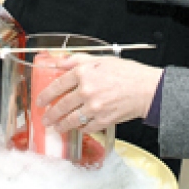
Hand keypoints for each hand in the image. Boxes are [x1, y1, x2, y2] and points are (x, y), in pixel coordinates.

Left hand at [36, 55, 163, 133]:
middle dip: (50, 115)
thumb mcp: (102, 59)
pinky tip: (76, 128)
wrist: (147, 89)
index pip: (57, 85)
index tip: (40, 100)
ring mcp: (94, 108)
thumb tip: (60, 62)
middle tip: (45, 118)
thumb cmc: (128, 73)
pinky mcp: (103, 121)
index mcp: (84, 73)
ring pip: (70, 120)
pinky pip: (85, 128)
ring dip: (60, 125)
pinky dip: (79, 129)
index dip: (45, 94)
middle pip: (61, 106)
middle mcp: (87, 90)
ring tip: (55, 127)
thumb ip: (78, 60)